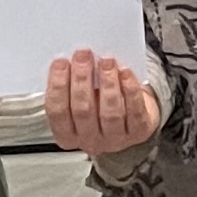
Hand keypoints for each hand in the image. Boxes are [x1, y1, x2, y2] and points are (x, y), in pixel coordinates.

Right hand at [44, 51, 160, 153]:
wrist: (130, 117)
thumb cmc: (99, 104)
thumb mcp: (79, 98)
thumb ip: (72, 85)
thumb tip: (72, 61)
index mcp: (67, 135)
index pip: (57, 111)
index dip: (57, 85)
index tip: (61, 62)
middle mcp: (90, 141)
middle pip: (82, 110)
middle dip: (81, 79)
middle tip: (83, 55)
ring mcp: (116, 139)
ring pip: (110, 112)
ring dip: (107, 83)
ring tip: (106, 62)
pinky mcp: (139, 131)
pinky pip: (134, 110)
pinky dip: (130, 89)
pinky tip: (125, 72)